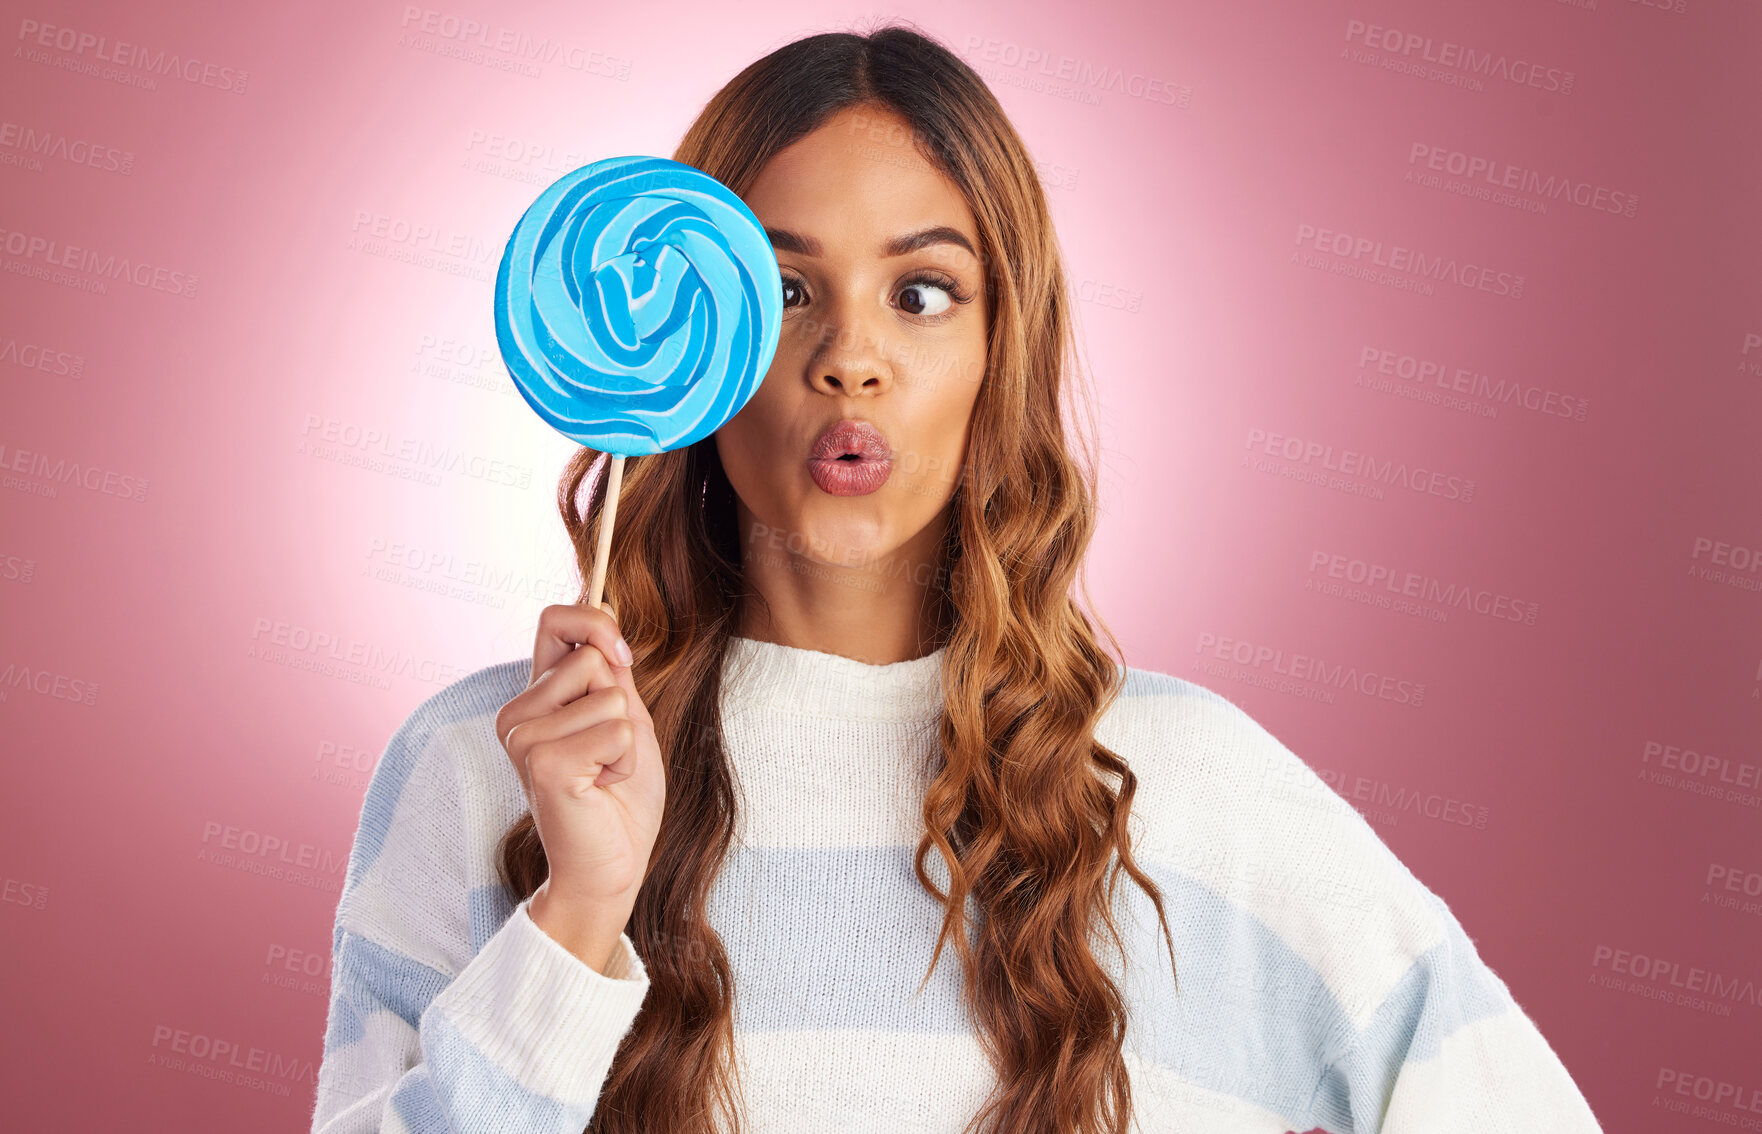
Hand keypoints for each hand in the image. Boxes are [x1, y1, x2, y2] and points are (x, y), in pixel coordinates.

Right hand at [494, 603, 665, 967]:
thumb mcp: (623, 719)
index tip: (623, 656)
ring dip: (625, 739)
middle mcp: (517, 714)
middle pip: (592, 657)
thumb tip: (606, 611)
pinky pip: (616, 731)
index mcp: (534, 698)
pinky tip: (600, 788)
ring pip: (609, 696)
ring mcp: (524, 737)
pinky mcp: (543, 763)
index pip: (554, 620)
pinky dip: (625, 760)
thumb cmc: (618, 800)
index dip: (595, 622)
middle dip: (620, 703)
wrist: (609, 867)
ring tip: (603, 774)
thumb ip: (611, 671)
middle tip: (605, 752)